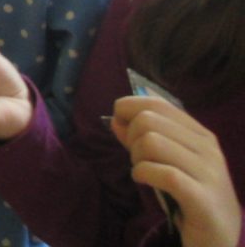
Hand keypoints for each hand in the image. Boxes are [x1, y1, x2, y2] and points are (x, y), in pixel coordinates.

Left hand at [112, 96, 241, 246]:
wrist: (220, 240)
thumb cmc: (189, 197)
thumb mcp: (167, 162)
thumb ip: (142, 139)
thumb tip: (116, 119)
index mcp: (200, 135)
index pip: (158, 103)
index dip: (128, 109)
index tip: (120, 126)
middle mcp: (208, 148)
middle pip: (148, 120)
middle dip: (131, 138)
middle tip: (138, 159)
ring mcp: (208, 172)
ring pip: (151, 142)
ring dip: (137, 158)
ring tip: (144, 172)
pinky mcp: (202, 198)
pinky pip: (162, 172)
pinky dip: (142, 174)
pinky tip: (144, 181)